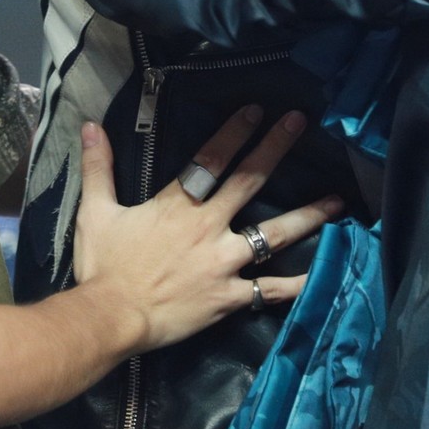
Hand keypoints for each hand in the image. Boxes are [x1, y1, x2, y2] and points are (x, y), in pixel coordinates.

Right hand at [72, 106, 340, 353]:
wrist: (109, 318)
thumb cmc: (103, 266)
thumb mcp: (96, 211)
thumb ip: (98, 168)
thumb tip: (91, 126)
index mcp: (179, 205)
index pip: (212, 158)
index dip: (235, 132)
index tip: (258, 110)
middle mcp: (209, 227)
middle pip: (249, 181)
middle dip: (275, 149)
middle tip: (299, 123)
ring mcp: (224, 263)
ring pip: (274, 234)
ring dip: (307, 216)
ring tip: (337, 201)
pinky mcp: (229, 297)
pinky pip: (269, 290)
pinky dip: (296, 285)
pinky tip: (321, 276)